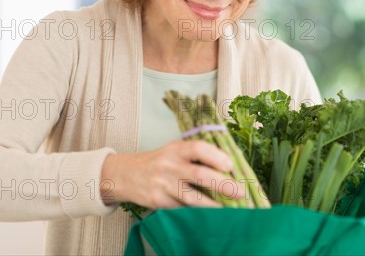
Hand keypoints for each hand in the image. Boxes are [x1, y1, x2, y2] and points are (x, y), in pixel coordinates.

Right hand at [100, 140, 243, 208]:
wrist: (124, 174)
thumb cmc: (158, 161)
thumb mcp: (173, 150)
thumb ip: (195, 156)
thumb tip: (229, 168)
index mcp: (176, 149)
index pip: (198, 148)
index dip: (216, 156)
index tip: (231, 166)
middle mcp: (169, 165)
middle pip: (199, 174)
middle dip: (223, 184)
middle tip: (240, 192)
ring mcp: (163, 184)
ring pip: (192, 197)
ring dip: (213, 205)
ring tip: (230, 209)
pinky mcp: (158, 202)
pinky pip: (181, 209)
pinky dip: (197, 212)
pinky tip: (209, 215)